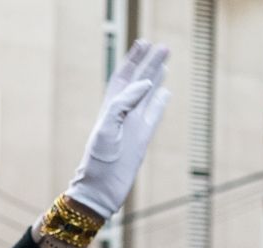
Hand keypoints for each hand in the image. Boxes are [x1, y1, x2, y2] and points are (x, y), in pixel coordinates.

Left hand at [66, 40, 171, 219]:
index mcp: (110, 108)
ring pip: (148, 96)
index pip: (123, 77)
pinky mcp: (143, 139)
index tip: (143, 43)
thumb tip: (147, 84)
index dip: (133, 60)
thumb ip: (123, 103)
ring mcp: (134, 126)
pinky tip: (165, 91)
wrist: (100, 190)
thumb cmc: (97, 162)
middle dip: (149, 63)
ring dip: (156, 78)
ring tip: (164, 62)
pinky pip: (154, 115)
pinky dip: (160, 102)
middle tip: (162, 47)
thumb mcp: (106, 129)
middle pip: (139, 82)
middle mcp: (123, 114)